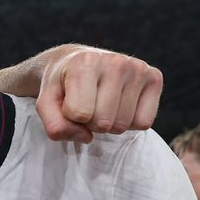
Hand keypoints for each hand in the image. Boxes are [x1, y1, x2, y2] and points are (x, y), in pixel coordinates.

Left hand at [37, 49, 161, 142]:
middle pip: (103, 123)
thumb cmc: (61, 86)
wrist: (75, 62)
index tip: (69, 100)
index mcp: (85, 63)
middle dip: (90, 122)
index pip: (79, 114)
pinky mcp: (154, 78)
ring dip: (109, 122)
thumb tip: (87, 137)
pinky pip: (143, 123)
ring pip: (122, 125)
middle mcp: (115, 62)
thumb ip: (55, 126)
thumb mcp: (45, 104)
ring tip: (101, 102)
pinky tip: (120, 103)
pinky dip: (129, 121)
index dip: (70, 116)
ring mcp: (137, 68)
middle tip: (86, 103)